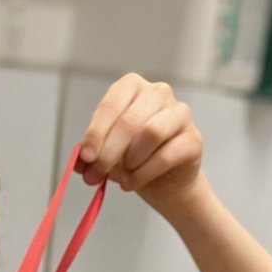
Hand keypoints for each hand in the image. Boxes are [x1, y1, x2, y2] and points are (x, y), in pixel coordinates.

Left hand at [77, 74, 203, 215]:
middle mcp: (158, 92)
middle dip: (108, 152)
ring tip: (122, 177)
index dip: (96, 133)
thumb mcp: (105, 155)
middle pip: (130, 120)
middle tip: (95, 176)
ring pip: (151, 133)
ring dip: (130, 160)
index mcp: (132, 87)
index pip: (111, 104)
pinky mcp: (194, 139)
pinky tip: (131, 183)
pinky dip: (144, 174)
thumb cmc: (132, 159)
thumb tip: (78, 163)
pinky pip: (166, 155)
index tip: (86, 157)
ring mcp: (180, 113)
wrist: (164, 182)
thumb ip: (90, 156)